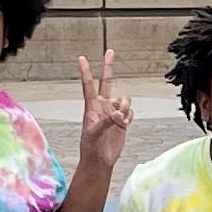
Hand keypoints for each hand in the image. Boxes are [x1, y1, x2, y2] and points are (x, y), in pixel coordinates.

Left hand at [75, 50, 131, 170]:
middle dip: (108, 67)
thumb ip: (108, 121)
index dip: (86, 71)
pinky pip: (130, 112)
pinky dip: (129, 117)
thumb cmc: (91, 147)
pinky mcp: (122, 121)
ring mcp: (113, 112)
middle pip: (107, 82)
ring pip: (124, 100)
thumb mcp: (95, 133)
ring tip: (120, 121)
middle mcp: (102, 106)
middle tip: (109, 51)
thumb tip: (119, 115)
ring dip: (125, 108)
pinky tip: (124, 125)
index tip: (81, 58)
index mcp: (91, 107)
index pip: (88, 85)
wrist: (100, 160)